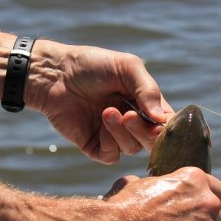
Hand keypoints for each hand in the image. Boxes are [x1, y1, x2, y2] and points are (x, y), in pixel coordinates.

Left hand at [25, 39, 173, 163]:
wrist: (54, 74)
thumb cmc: (91, 65)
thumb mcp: (126, 67)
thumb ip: (148, 90)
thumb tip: (163, 120)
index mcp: (144, 102)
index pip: (166, 123)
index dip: (167, 128)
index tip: (160, 124)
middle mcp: (132, 120)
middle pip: (152, 141)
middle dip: (144, 132)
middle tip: (129, 115)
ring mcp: (113, 135)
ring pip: (132, 149)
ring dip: (122, 131)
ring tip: (106, 111)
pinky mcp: (95, 146)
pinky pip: (112, 156)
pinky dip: (109, 142)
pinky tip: (99, 123)